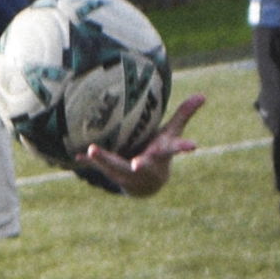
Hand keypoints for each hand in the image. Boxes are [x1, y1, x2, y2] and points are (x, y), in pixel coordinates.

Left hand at [78, 92, 204, 197]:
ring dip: (104, 160)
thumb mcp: (171, 134)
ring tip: (90, 150)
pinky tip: (76, 156)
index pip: (174, 149)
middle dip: (140, 164)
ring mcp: (129, 173)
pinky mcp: (114, 174)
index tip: (194, 146)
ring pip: (116, 167)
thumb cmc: (158, 152)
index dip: (183, 147)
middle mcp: (146, 165)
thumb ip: (184, 115)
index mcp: (161, 153)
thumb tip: (203, 94)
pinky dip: (89, 162)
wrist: (146, 183)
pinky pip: (100, 168)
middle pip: (143, 164)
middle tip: (137, 164)